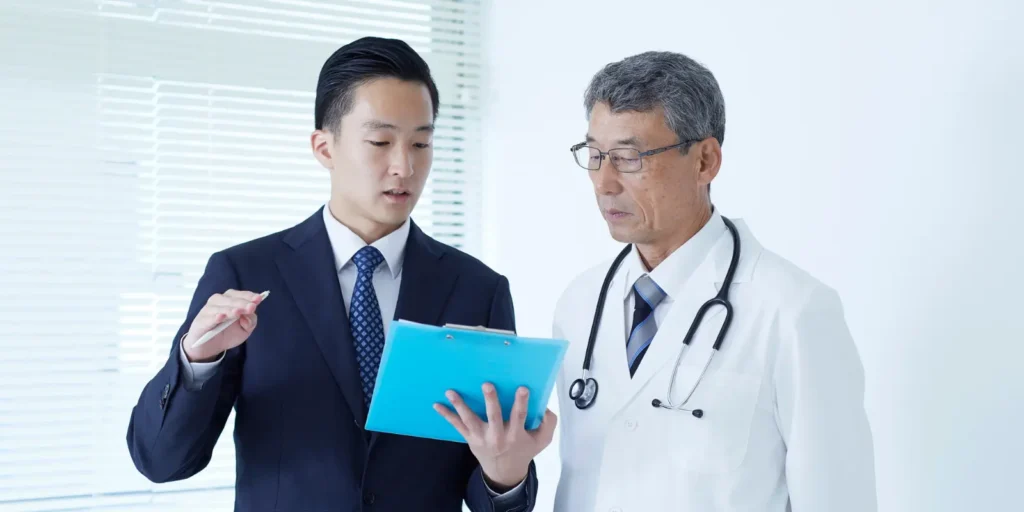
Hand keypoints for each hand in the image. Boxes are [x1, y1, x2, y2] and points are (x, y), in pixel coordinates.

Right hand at [182, 289, 265, 362]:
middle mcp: (218, 302)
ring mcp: (208, 310)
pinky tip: (221, 317)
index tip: (258, 299)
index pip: (239, 295)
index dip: (249, 296)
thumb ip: (251, 321)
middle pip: (231, 299)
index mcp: (230, 301)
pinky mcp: (201, 321)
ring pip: (220, 307)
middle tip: (251, 307)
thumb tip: (249, 316)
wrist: (209, 347)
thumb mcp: (245, 330)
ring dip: (230, 309)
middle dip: (242, 303)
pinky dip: (215, 317)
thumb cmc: (227, 334)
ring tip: (238, 312)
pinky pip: (208, 318)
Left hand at [434, 383, 556, 489]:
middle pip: (494, 417)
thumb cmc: (524, 450)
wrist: (505, 473)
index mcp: (516, 435)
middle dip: (491, 400)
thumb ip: (548, 423)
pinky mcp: (470, 438)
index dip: (521, 402)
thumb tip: (544, 406)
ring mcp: (481, 438)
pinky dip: (446, 415)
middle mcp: (498, 437)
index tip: (522, 388)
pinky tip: (437, 405)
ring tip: (451, 392)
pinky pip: (457, 426)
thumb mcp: (542, 440)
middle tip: (487, 384)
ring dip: (460, 405)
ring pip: (470, 420)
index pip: (520, 416)